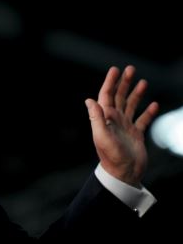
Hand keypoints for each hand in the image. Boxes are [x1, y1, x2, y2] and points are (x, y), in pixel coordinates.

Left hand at [85, 65, 158, 185]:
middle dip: (124, 83)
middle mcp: (114, 121)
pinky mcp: (136, 135)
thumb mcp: (102, 136)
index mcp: (105, 119)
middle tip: (131, 69)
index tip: (115, 69)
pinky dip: (148, 112)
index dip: (110, 82)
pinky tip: (154, 104)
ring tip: (143, 82)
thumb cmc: (111, 157)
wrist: (123, 174)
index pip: (106, 96)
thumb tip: (89, 100)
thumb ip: (97, 118)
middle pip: (119, 97)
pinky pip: (143, 120)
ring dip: (136, 94)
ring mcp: (125, 127)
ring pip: (131, 106)